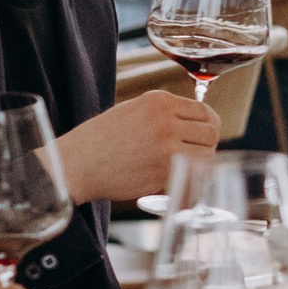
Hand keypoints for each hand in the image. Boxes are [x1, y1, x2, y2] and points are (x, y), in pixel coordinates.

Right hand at [57, 91, 217, 203]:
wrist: (76, 164)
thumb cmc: (100, 140)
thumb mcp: (132, 111)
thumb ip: (164, 114)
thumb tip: (195, 125)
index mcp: (159, 101)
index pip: (203, 111)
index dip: (208, 125)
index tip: (203, 136)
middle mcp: (166, 121)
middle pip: (211, 132)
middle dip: (206, 146)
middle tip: (194, 156)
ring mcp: (166, 147)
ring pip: (208, 155)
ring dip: (201, 166)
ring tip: (187, 172)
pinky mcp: (164, 172)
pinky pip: (194, 179)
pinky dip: (193, 185)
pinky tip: (182, 187)